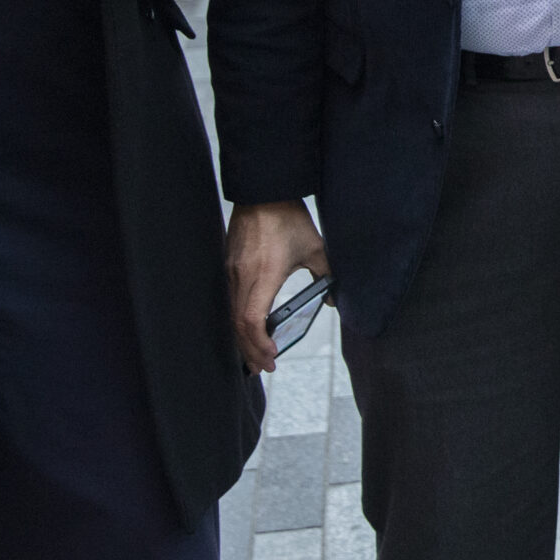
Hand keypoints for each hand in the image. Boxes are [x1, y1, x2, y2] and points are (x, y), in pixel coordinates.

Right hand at [226, 200, 329, 372]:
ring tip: (254, 357)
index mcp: (264, 274)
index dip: (259, 343)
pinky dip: (236, 321)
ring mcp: (230, 272)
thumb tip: (333, 300)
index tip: (272, 357)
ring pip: (230, 315)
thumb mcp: (315, 247)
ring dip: (241, 339)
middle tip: (264, 368)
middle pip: (238, 325)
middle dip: (250, 351)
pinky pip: (228, 301)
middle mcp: (242, 277)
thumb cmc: (287, 217)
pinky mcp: (227, 266)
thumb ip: (326, 275)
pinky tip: (245, 330)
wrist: (262, 191)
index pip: (252, 319)